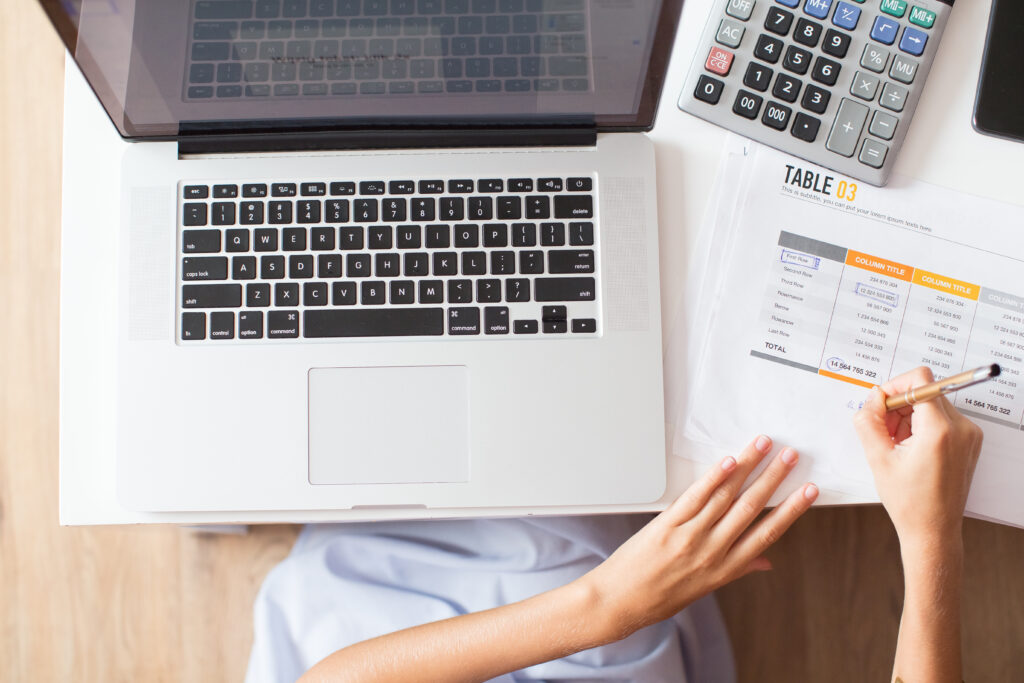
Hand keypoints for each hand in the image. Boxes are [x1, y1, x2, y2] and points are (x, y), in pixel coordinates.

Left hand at [579, 436, 816, 640]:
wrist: (618, 602)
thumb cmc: (659, 597)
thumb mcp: (704, 589)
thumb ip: (737, 569)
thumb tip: (765, 562)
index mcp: (725, 569)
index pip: (768, 533)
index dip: (791, 510)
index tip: (808, 491)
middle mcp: (712, 552)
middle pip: (750, 508)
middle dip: (774, 479)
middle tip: (791, 456)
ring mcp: (689, 537)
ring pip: (726, 496)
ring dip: (748, 467)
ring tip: (763, 446)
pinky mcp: (666, 525)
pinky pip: (695, 497)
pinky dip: (713, 477)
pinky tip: (728, 461)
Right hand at [853, 366, 982, 548]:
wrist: (933, 530)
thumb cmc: (910, 503)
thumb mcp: (878, 458)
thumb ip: (868, 420)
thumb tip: (872, 397)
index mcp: (939, 430)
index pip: (920, 380)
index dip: (895, 386)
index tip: (881, 403)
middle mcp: (961, 428)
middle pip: (924, 391)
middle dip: (898, 406)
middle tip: (884, 432)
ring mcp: (968, 434)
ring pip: (930, 404)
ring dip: (908, 417)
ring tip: (897, 445)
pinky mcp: (968, 441)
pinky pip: (940, 418)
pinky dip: (921, 426)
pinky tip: (909, 448)